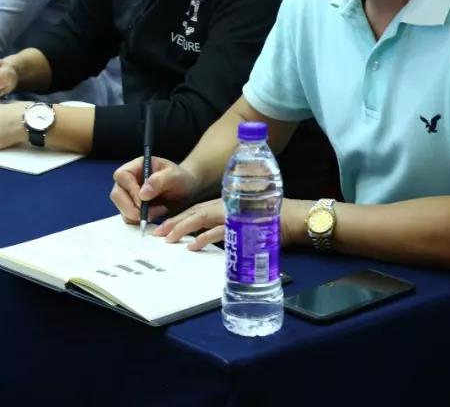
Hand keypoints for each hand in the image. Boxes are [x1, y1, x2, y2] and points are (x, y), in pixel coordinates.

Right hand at [110, 156, 200, 225]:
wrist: (186, 192)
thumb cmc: (181, 179)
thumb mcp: (175, 176)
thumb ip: (159, 181)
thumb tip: (142, 194)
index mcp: (137, 166)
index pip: (122, 176)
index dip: (130, 190)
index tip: (143, 202)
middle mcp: (129, 180)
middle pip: (117, 194)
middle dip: (129, 207)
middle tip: (146, 215)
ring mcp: (129, 195)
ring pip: (121, 208)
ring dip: (136, 215)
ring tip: (158, 211)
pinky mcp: (132, 208)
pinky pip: (128, 217)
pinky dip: (139, 221)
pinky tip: (155, 216)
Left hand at [157, 197, 310, 251]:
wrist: (293, 217)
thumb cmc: (269, 219)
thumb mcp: (243, 220)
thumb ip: (225, 226)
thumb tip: (206, 238)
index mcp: (224, 205)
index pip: (196, 210)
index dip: (179, 218)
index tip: (162, 228)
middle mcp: (226, 206)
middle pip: (194, 212)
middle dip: (174, 222)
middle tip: (157, 233)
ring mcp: (233, 214)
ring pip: (201, 218)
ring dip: (183, 228)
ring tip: (168, 238)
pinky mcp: (242, 224)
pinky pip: (219, 231)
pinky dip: (204, 238)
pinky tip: (192, 245)